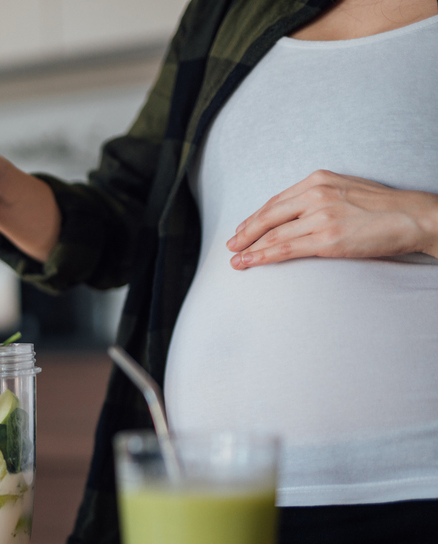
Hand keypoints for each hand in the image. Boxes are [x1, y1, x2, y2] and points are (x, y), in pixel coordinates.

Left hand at [227, 170, 437, 269]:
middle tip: (230, 246)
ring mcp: (321, 216)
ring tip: (236, 260)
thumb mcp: (345, 189)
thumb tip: (293, 212)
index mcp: (318, 180)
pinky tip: (250, 262)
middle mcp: (316, 194)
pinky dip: (262, 256)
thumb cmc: (382, 207)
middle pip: (268, 215)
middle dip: (245, 232)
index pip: (277, 200)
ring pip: (273, 234)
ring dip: (249, 248)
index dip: (256, 217)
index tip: (242, 229)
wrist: (413, 217)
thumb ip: (319, 197)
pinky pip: (285, 249)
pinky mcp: (327, 239)